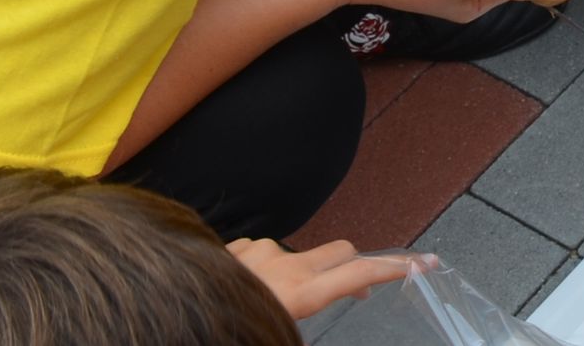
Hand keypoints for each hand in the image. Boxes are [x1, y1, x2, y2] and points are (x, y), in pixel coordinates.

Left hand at [228, 238, 420, 320]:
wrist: (157, 317)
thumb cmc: (224, 331)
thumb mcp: (274, 334)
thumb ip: (299, 322)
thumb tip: (307, 318)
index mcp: (298, 293)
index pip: (360, 273)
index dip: (396, 267)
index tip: (426, 261)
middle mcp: (281, 265)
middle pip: (340, 250)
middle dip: (353, 265)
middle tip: (351, 291)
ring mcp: (254, 252)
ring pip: (295, 254)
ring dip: (297, 273)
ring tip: (272, 303)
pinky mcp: (229, 248)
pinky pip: (258, 253)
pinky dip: (262, 269)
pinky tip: (244, 290)